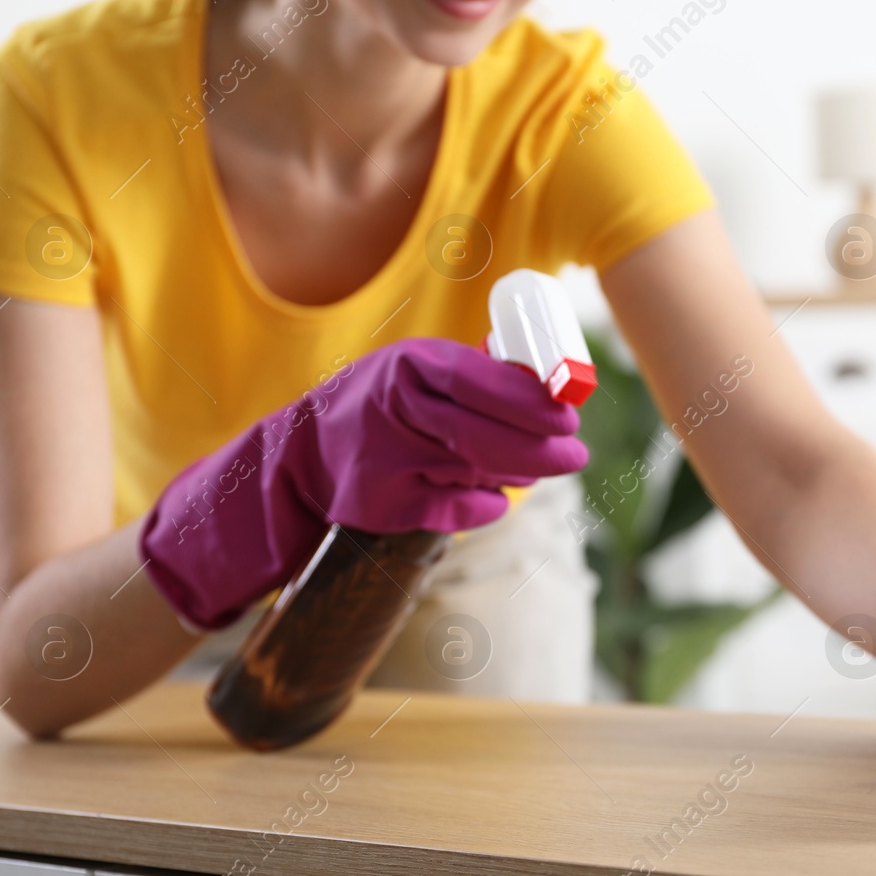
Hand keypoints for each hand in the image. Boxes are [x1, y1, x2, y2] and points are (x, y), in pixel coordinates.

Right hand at [139, 338, 587, 629]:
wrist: (300, 458)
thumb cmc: (383, 409)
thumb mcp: (418, 373)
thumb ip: (474, 376)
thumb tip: (553, 384)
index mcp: (410, 365)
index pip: (483, 381)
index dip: (533, 403)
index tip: (569, 417)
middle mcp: (394, 407)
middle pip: (484, 436)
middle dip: (542, 450)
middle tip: (575, 456)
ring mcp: (384, 458)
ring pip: (473, 473)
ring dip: (514, 476)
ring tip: (532, 472)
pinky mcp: (379, 504)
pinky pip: (453, 510)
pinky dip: (481, 507)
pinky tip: (489, 499)